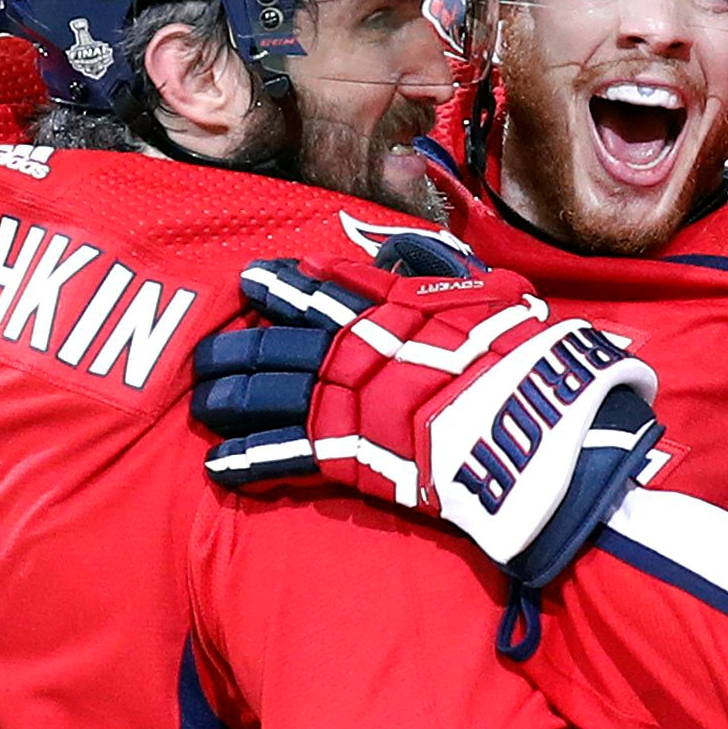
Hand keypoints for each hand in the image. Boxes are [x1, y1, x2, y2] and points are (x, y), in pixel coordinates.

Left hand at [193, 243, 662, 580]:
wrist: (524, 414)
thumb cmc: (522, 353)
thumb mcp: (495, 295)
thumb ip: (455, 278)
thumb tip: (427, 261)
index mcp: (391, 306)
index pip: (324, 287)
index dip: (283, 284)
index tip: (253, 280)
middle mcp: (356, 347)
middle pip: (277, 341)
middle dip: (236, 346)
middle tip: (207, 354)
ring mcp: (346, 400)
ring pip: (268, 392)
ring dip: (229, 398)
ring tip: (203, 404)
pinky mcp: (346, 453)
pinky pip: (283, 455)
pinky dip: (247, 461)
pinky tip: (217, 467)